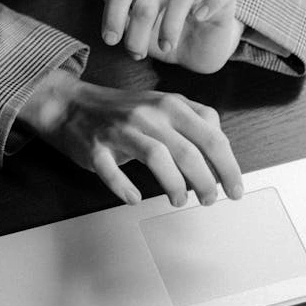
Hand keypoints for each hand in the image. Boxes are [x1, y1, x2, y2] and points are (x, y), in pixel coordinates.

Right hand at [17, 70, 242, 205]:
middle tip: (210, 199)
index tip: (234, 187)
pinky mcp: (96, 147)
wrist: (70, 105)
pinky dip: (125, 188)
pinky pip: (112, 170)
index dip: (228, 166)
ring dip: (175, 185)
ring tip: (179, 200)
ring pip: (158, 157)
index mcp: (171, 105)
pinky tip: (133, 198)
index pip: (212, 136)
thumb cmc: (119, 111)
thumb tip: (220, 152)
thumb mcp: (162, 105)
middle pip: (189, 151)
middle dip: (207, 182)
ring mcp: (121, 130)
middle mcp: (149, 114)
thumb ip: (193, 121)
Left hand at [89, 0, 244, 73]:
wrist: (195, 49)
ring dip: (169, 25)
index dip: (112, 12)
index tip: (110, 40)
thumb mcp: (131, 18)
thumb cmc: (159, 29)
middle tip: (133, 51)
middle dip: (136, 26)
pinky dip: (212, 1)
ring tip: (164, 48)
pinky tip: (199, 18)